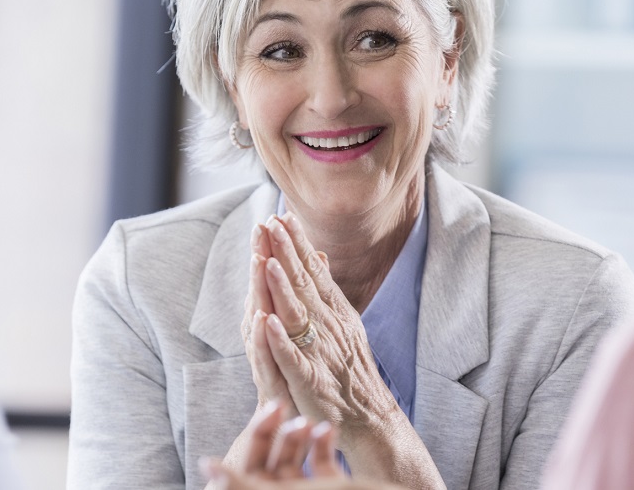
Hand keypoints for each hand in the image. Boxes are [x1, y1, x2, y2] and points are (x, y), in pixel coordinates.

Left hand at [202, 403, 344, 488]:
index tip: (266, 411)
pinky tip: (329, 430)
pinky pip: (321, 468)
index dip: (254, 441)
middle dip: (276, 436)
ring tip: (310, 421)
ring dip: (299, 439)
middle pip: (268, 467)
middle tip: (281, 405)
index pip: (246, 476)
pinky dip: (323, 447)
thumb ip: (243, 485)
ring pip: (293, 465)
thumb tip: (207, 466)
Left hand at [253, 213, 398, 443]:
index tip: (282, 216)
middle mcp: (328, 327)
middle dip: (285, 254)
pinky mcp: (309, 381)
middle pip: (303, 285)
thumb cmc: (348, 369)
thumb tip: (318, 255)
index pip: (314, 272)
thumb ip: (326, 290)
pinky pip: (291, 358)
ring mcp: (319, 353)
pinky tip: (265, 323)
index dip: (298, 244)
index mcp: (334, 312)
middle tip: (270, 224)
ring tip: (266, 261)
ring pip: (296, 315)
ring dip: (281, 288)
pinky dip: (278, 340)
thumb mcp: (343, 323)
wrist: (368, 418)